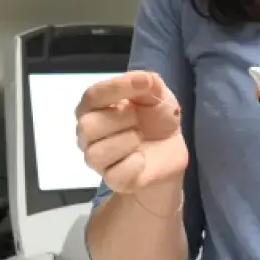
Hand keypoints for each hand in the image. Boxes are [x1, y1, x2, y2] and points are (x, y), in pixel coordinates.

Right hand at [75, 71, 188, 197]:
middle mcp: (87, 133)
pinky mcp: (113, 180)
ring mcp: (97, 159)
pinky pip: (117, 173)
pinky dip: (136, 163)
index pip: (92, 96)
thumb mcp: (157, 93)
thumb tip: (141, 79)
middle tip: (137, 120)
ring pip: (97, 153)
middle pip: (87, 127)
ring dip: (127, 142)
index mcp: (93, 107)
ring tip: (140, 139)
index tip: (142, 84)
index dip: (116, 88)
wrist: (172, 151)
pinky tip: (142, 158)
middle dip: (120, 120)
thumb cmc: (156, 118)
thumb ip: (148, 82)